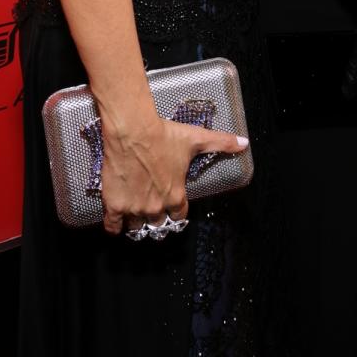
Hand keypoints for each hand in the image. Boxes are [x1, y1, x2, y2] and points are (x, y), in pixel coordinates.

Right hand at [100, 109, 246, 236]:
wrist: (132, 129)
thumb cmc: (164, 134)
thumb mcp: (197, 139)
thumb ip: (222, 143)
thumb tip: (244, 143)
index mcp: (175, 196)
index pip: (179, 215)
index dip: (177, 209)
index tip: (173, 205)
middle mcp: (155, 207)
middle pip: (158, 223)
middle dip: (157, 216)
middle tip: (153, 206)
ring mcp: (133, 208)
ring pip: (137, 227)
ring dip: (137, 222)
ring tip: (135, 213)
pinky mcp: (114, 204)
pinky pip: (113, 226)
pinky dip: (114, 227)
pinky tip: (116, 223)